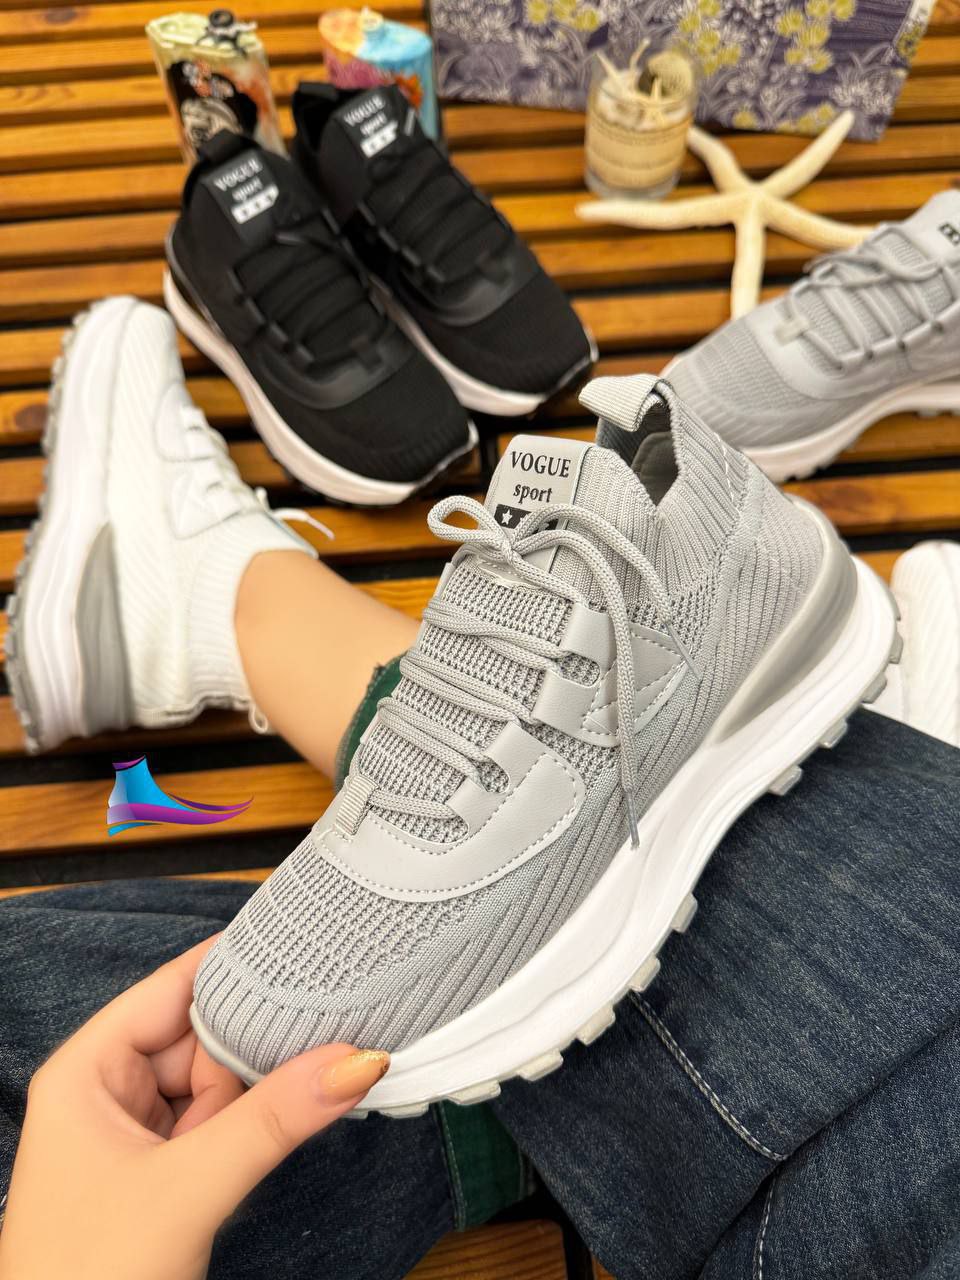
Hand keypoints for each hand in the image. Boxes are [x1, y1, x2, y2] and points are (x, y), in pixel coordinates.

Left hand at [0, 936, 388, 1279]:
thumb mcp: (188, 1187)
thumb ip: (273, 1119)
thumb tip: (354, 1061)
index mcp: (85, 1073)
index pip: (171, 988)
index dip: (235, 964)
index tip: (301, 940)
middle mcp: (107, 1095)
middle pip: (203, 1036)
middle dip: (260, 1040)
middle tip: (333, 1022)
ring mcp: (135, 1138)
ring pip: (218, 1085)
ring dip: (263, 1087)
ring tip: (322, 1070)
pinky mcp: (162, 1177)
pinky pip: (221, 1126)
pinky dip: (257, 1122)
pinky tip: (298, 1110)